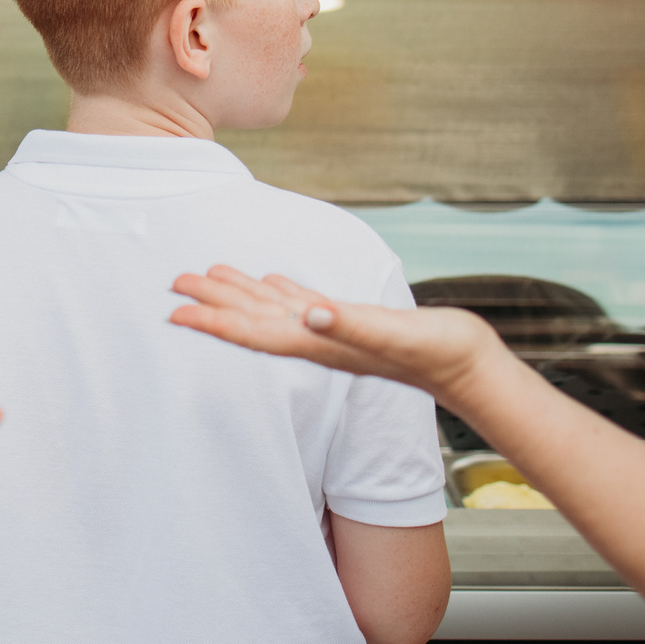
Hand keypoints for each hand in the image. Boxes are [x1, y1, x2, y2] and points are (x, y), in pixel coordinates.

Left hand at [169, 267, 502, 413]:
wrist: (470, 369)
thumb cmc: (435, 353)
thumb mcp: (391, 334)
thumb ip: (350, 324)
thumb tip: (310, 312)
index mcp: (319, 343)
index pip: (253, 333)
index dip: (213, 323)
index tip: (175, 313)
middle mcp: (319, 340)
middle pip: (253, 320)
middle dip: (213, 303)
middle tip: (174, 282)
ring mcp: (334, 333)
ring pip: (274, 309)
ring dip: (240, 294)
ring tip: (208, 274)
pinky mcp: (354, 322)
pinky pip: (305, 305)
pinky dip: (282, 292)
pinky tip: (271, 282)